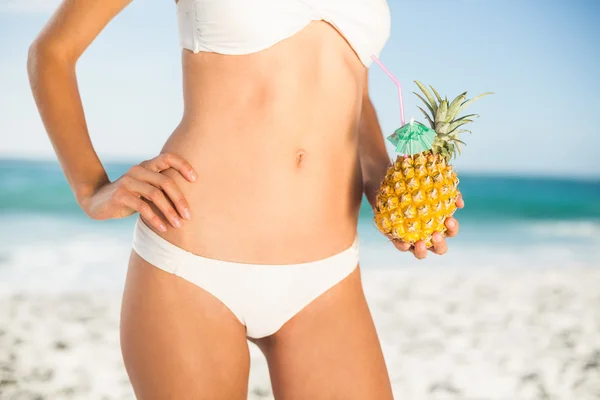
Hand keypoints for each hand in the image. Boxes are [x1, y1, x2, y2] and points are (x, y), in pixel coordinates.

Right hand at [80, 152, 196, 231]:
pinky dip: (155, 218)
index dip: (183, 165)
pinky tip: (163, 228)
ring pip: (156, 194)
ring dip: (170, 211)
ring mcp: (128, 181)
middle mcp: (138, 170)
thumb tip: (191, 201)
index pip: (168, 157)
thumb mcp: (147, 190)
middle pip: (166, 181)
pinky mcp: (120, 194)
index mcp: (147, 166)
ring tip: (179, 224)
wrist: (97, 201)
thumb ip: (163, 189)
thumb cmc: (130, 197)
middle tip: (189, 215)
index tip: (196, 180)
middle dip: (180, 200)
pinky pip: (142, 206)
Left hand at [390, 193, 464, 259]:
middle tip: (436, 234)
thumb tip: (460, 203)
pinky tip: (404, 243)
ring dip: (422, 251)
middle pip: (440, 248)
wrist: (391, 189)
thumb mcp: (432, 188)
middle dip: (440, 244)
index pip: (450, 231)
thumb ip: (448, 194)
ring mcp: (413, 240)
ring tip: (420, 243)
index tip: (449, 219)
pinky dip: (403, 246)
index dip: (452, 228)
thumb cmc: (416, 190)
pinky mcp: (397, 239)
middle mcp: (428, 236)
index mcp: (439, 225)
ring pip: (421, 254)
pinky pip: (401, 247)